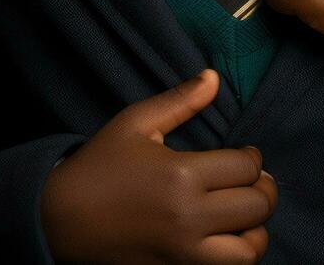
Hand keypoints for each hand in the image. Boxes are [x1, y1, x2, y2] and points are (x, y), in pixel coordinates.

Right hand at [40, 69, 277, 264]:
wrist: (60, 219)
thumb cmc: (99, 166)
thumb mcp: (135, 123)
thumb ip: (180, 100)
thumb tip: (214, 77)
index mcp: (181, 175)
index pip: (246, 168)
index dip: (254, 158)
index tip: (246, 155)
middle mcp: (189, 217)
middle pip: (256, 206)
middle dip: (264, 189)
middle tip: (253, 180)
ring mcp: (184, 253)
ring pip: (249, 250)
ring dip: (256, 229)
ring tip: (245, 213)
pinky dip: (237, 255)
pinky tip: (227, 236)